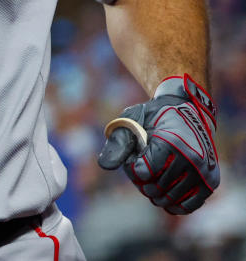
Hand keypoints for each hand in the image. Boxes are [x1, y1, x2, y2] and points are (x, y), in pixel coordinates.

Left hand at [97, 74, 218, 213]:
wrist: (187, 110)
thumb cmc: (155, 116)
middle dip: (142, 182)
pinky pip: (190, 205)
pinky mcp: (211, 181)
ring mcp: (203, 171)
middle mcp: (191, 158)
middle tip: (143, 169)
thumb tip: (104, 166)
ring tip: (152, 180)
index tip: (135, 158)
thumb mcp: (132, 121)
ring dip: (156, 194)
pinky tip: (165, 196)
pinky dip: (175, 204)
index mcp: (171, 142)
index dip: (132, 169)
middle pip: (155, 188)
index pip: (142, 173)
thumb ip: (118, 143)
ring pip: (170, 199)